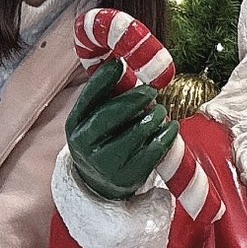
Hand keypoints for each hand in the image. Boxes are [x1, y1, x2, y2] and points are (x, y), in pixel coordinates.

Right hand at [65, 58, 177, 200]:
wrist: (100, 184)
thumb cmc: (104, 140)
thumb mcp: (94, 120)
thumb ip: (106, 97)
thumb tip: (123, 63)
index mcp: (75, 125)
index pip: (88, 98)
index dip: (104, 79)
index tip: (120, 64)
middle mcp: (85, 145)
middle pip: (111, 115)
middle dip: (135, 98)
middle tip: (151, 91)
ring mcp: (105, 163)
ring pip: (136, 132)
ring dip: (153, 116)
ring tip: (159, 111)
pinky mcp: (128, 176)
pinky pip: (153, 150)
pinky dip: (166, 135)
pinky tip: (171, 127)